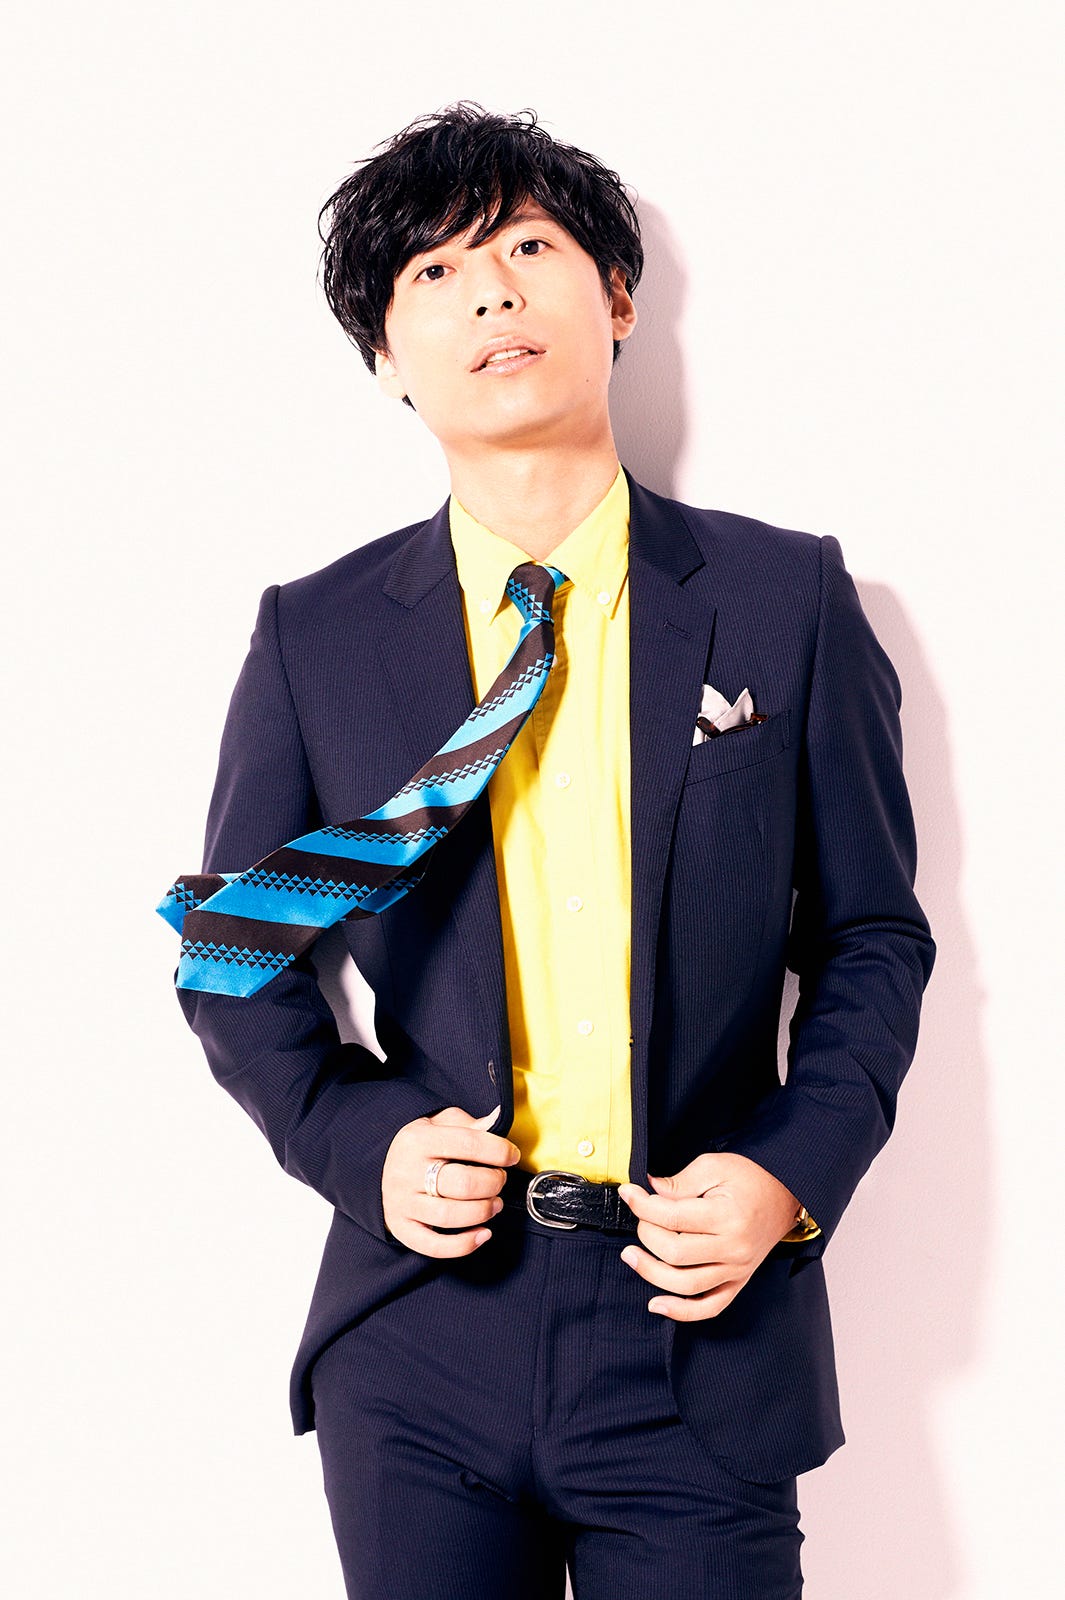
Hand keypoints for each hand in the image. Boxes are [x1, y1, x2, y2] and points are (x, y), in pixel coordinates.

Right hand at [381, 1104, 521, 1255]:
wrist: (377, 1168)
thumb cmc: (418, 1146)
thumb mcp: (437, 1123)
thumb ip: (468, 1123)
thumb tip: (496, 1119)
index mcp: (419, 1140)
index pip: (468, 1143)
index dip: (499, 1151)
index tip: (512, 1155)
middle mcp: (407, 1172)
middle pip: (463, 1184)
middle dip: (493, 1183)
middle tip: (500, 1180)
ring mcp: (402, 1203)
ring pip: (451, 1215)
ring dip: (483, 1212)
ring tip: (495, 1204)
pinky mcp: (402, 1229)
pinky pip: (434, 1246)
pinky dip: (464, 1245)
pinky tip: (483, 1234)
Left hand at [617, 1152, 799, 1320]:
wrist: (784, 1195)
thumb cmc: (749, 1178)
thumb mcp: (714, 1166)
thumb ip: (679, 1182)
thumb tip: (647, 1191)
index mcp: (727, 1216)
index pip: (672, 1218)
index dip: (642, 1206)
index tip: (628, 1194)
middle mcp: (733, 1248)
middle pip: (674, 1252)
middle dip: (646, 1234)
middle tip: (639, 1217)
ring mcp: (736, 1270)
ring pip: (686, 1284)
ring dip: (651, 1272)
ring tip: (630, 1255)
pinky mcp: (737, 1282)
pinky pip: (709, 1307)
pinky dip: (682, 1311)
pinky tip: (656, 1304)